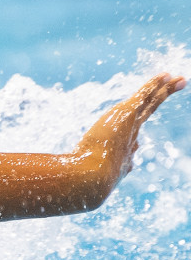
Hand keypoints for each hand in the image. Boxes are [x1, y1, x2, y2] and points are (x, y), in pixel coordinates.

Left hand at [75, 73, 184, 193]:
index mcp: (121, 158)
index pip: (132, 144)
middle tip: (174, 96)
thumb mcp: (83, 184)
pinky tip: (166, 75)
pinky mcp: (128, 115)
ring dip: (163, 90)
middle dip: (159, 106)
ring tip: (177, 78)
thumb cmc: (81, 183)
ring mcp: (131, 128)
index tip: (136, 147)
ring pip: (150, 104)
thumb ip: (85, 181)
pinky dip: (155, 85)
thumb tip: (90, 185)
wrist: (92, 180)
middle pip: (148, 117)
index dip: (134, 144)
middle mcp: (131, 141)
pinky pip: (145, 96)